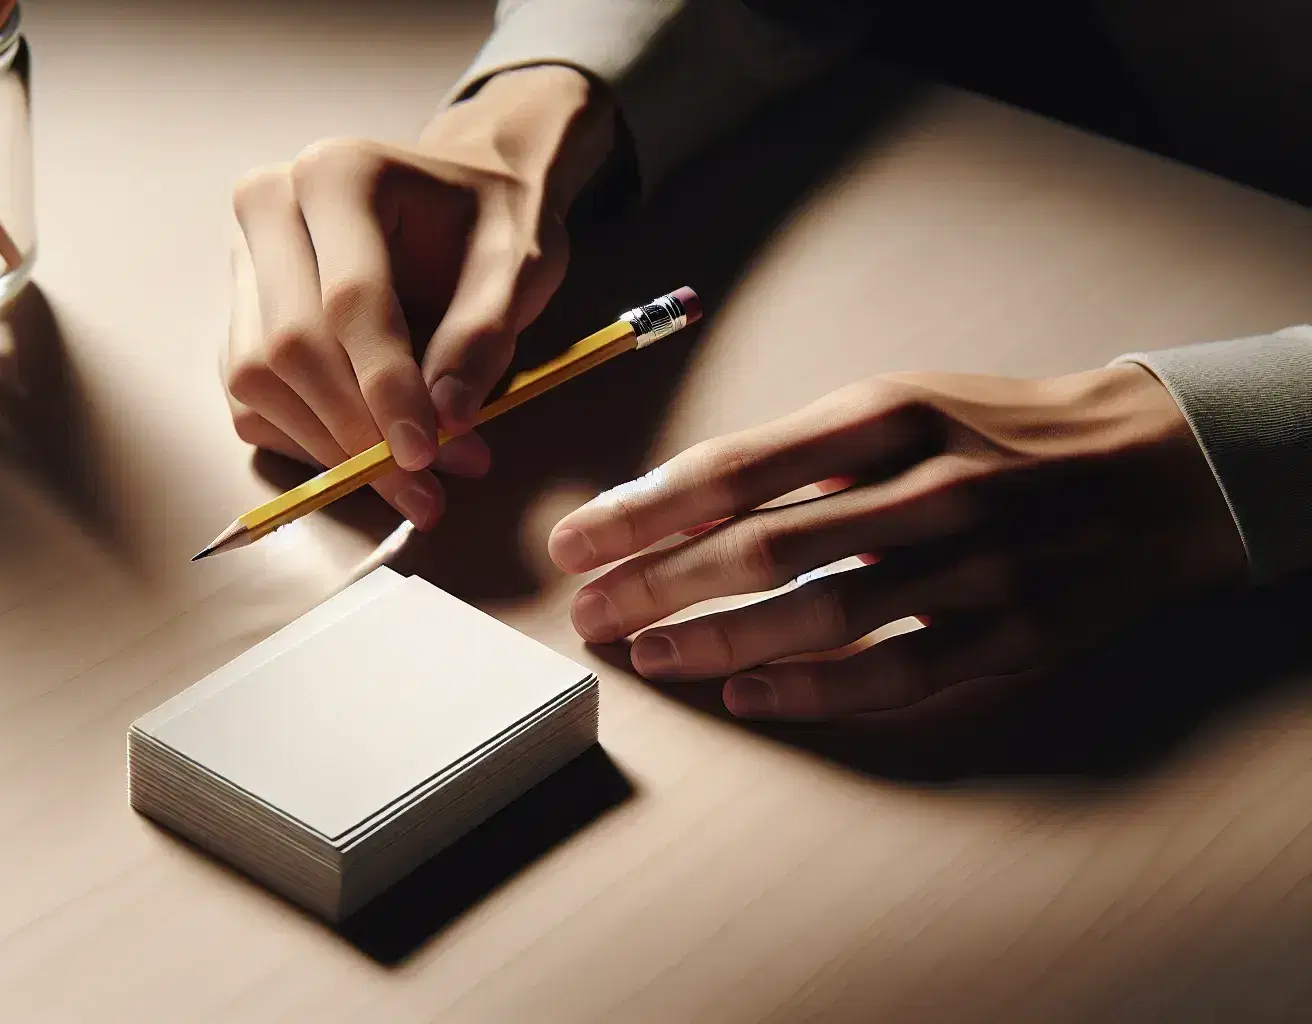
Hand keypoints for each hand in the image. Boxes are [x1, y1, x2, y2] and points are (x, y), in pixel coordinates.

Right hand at [221, 66, 611, 526]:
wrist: (457, 202)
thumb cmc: (487, 224)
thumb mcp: (516, 266)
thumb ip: (483, 338)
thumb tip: (447, 422)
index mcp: (337, 174)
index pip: (348, 300)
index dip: (386, 387)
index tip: (426, 454)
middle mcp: (270, 208)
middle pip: (289, 346)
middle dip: (356, 432)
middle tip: (425, 489)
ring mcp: (243, 263)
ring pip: (256, 381)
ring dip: (329, 450)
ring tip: (412, 482)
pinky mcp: (238, 316)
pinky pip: (251, 402)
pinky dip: (307, 445)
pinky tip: (367, 456)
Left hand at [548, 366, 1247, 717]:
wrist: (1156, 465)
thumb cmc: (997, 431)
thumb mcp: (900, 403)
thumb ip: (793, 452)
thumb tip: (666, 497)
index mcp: (888, 414)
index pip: (733, 468)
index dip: (642, 511)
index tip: (573, 542)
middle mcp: (928, 486)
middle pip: (761, 546)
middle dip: (655, 584)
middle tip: (588, 612)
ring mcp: (976, 566)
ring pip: (820, 614)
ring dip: (717, 638)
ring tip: (647, 654)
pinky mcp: (1016, 635)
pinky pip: (898, 674)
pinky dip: (814, 690)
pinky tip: (746, 695)